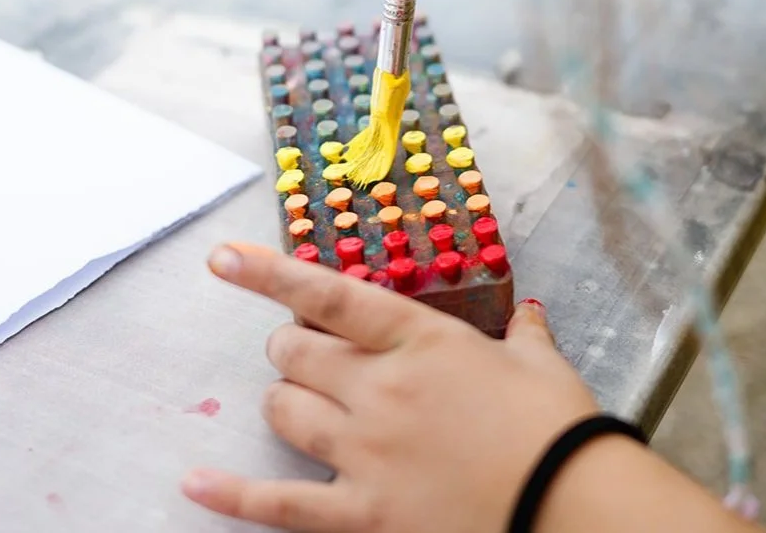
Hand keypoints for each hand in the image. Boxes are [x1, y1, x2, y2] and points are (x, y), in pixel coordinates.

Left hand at [183, 244, 597, 532]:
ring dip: (283, 399)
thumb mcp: (540, 363)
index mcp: (419, 340)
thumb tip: (527, 312)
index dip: (270, 273)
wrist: (570, 504)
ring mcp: (365, 451)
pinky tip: (195, 483)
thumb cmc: (555, 425)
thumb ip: (523, 332)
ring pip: (283, 411)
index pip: (329, 296)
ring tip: (298, 400)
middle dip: (291, 347)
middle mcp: (379, 388)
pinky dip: (232, 495)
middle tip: (307, 350)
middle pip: (295, 353)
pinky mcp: (362, 512)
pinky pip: (280, 504)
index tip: (224, 257)